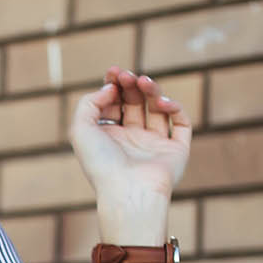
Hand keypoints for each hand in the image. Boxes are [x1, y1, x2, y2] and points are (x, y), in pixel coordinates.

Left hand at [71, 68, 191, 216]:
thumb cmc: (101, 163)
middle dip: (131, 85)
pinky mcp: (176, 150)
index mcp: (108, 137)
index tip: (114, 72)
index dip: (114, 85)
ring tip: (144, 82)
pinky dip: (174, 108)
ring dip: (152, 91)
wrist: (128, 191)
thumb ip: (88, 102)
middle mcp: (131, 140)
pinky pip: (181, 123)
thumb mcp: (80, 129)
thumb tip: (110, 87)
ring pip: (157, 108)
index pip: (113, 103)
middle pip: (135, 102)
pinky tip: (163, 103)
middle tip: (128, 76)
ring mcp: (154, 144)